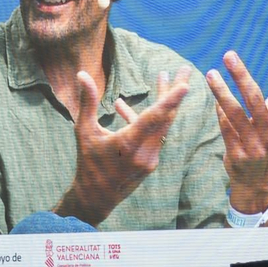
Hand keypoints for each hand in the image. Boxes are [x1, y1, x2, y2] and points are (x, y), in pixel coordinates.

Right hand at [55, 68, 191, 225]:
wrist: (96, 197)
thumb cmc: (87, 163)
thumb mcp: (84, 131)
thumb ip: (87, 102)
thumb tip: (82, 74)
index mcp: (128, 144)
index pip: (154, 118)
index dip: (170, 100)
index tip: (185, 86)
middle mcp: (144, 151)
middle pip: (167, 117)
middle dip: (176, 91)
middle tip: (186, 69)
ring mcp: (151, 158)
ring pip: (163, 124)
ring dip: (163, 101)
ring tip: (163, 76)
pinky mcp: (151, 161)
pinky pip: (155, 134)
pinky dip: (148, 119)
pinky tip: (122, 107)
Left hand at [206, 40, 267, 216]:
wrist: (258, 178)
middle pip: (256, 100)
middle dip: (242, 76)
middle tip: (229, 55)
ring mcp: (255, 145)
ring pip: (236, 114)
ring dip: (222, 92)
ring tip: (210, 73)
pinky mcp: (238, 155)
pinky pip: (226, 129)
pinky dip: (220, 113)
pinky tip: (214, 101)